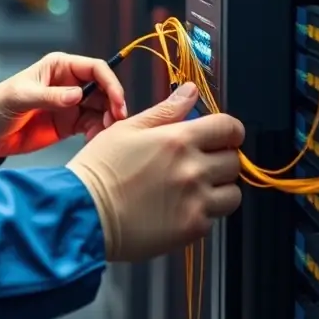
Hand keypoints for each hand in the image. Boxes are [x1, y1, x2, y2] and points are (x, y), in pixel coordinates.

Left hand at [0, 53, 127, 160]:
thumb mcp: (21, 98)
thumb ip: (50, 97)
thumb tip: (78, 95)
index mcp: (59, 67)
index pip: (95, 68)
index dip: (110, 83)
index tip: (117, 102)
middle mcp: (69, 83)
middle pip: (103, 89)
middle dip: (113, 104)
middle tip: (115, 123)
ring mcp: (70, 104)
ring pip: (101, 109)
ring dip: (107, 120)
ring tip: (103, 135)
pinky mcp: (68, 125)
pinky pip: (91, 126)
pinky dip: (97, 133)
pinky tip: (93, 141)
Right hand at [66, 83, 243, 261]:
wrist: (85, 213)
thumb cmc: (100, 168)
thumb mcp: (128, 128)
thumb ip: (166, 110)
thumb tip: (190, 90)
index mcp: (178, 139)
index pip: (229, 128)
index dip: (229, 130)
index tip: (222, 136)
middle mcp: (193, 169)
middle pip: (234, 161)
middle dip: (221, 158)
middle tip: (199, 162)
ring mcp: (196, 201)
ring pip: (232, 193)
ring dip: (219, 188)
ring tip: (193, 188)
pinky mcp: (192, 229)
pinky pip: (214, 217)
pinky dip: (202, 212)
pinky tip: (177, 207)